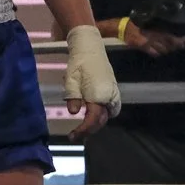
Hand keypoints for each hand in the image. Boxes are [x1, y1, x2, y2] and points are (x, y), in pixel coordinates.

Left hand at [62, 24, 119, 139]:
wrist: (90, 48)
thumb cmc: (78, 62)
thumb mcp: (71, 79)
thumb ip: (72, 96)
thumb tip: (73, 112)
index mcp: (99, 94)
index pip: (93, 119)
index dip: (83, 130)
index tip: (72, 136)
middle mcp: (110, 96)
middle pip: (101, 120)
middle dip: (89, 130)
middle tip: (75, 136)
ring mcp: (113, 94)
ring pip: (106, 116)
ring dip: (95, 124)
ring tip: (81, 129)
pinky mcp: (113, 92)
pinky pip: (109, 109)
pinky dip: (101, 116)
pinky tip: (90, 117)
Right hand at [122, 19, 182, 57]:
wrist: (122, 28)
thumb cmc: (134, 22)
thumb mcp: (146, 22)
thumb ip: (155, 26)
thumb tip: (165, 31)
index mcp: (155, 28)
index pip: (168, 35)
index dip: (176, 40)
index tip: (182, 43)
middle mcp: (153, 35)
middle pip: (167, 43)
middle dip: (173, 46)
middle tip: (178, 47)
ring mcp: (148, 41)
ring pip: (162, 49)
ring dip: (165, 50)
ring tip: (167, 49)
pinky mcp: (143, 46)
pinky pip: (153, 52)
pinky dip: (157, 53)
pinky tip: (158, 53)